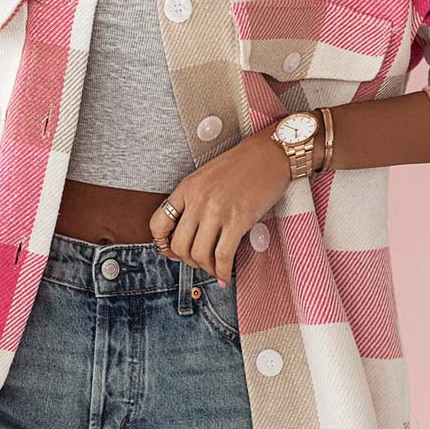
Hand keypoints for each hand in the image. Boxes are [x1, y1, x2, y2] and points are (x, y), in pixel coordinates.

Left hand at [149, 121, 303, 284]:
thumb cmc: (243, 164)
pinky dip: (222, 271)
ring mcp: (217, 211)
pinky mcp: (238, 221)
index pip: (158, 224)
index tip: (171, 252)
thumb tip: (190, 230)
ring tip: (214, 267)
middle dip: (186, 260)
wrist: (271, 153)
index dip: (161, 245)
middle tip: (198, 262)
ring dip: (205, 267)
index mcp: (186, 188)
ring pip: (198, 254)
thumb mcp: (207, 176)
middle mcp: (197, 200)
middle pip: (178, 245)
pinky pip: (223, 256)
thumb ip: (194, 199)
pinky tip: (226, 275)